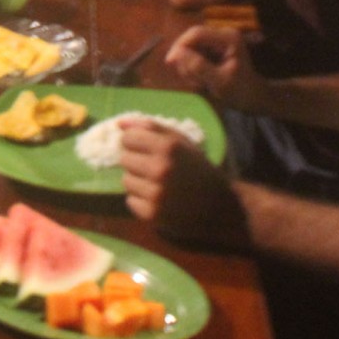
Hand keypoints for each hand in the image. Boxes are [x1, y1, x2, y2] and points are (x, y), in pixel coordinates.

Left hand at [117, 119, 249, 247]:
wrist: (220, 205)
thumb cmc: (197, 168)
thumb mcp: (180, 141)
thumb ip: (150, 127)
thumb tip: (119, 124)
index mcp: (168, 147)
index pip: (127, 138)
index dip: (136, 143)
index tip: (147, 149)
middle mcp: (160, 169)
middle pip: (124, 159)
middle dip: (137, 162)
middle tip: (155, 168)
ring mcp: (155, 193)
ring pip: (126, 181)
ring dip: (138, 182)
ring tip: (158, 184)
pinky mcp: (152, 214)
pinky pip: (130, 201)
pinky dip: (141, 200)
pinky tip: (159, 199)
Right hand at [166, 25, 262, 109]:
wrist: (253, 98)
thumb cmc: (240, 92)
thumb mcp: (219, 82)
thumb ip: (199, 67)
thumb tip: (177, 54)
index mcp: (228, 39)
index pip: (196, 33)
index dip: (180, 45)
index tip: (170, 62)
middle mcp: (222, 35)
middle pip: (191, 40)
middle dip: (185, 59)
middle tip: (190, 80)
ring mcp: (218, 42)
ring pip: (190, 48)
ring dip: (189, 66)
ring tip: (199, 84)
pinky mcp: (213, 50)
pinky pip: (194, 55)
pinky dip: (193, 68)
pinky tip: (201, 81)